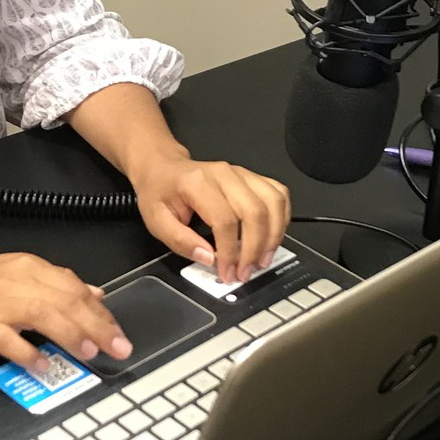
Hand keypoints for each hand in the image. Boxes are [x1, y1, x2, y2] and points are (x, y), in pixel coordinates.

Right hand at [0, 253, 132, 376]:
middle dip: (97, 326)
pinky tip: (43, 365)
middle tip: (119, 348)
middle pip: (66, 301)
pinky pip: (9, 340)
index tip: (120, 333)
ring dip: (70, 334)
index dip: (101, 312)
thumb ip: (58, 284)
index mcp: (30, 268)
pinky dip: (28, 353)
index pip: (75, 288)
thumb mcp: (18, 274)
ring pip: (43, 315)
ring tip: (90, 353)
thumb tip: (96, 293)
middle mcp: (18, 282)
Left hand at [128, 152, 291, 284]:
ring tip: (262, 259)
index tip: (227, 272)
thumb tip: (208, 258)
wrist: (164, 167)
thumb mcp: (157, 221)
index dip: (229, 252)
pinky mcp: (252, 177)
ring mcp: (242, 173)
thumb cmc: (160, 191)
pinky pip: (279, 195)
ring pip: (273, 202)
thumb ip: (181, 241)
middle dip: (254, 249)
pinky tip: (272, 237)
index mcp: (197, 183)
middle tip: (245, 272)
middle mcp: (224, 174)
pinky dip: (282, 218)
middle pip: (254, 212)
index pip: (224, 220)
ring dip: (273, 236)